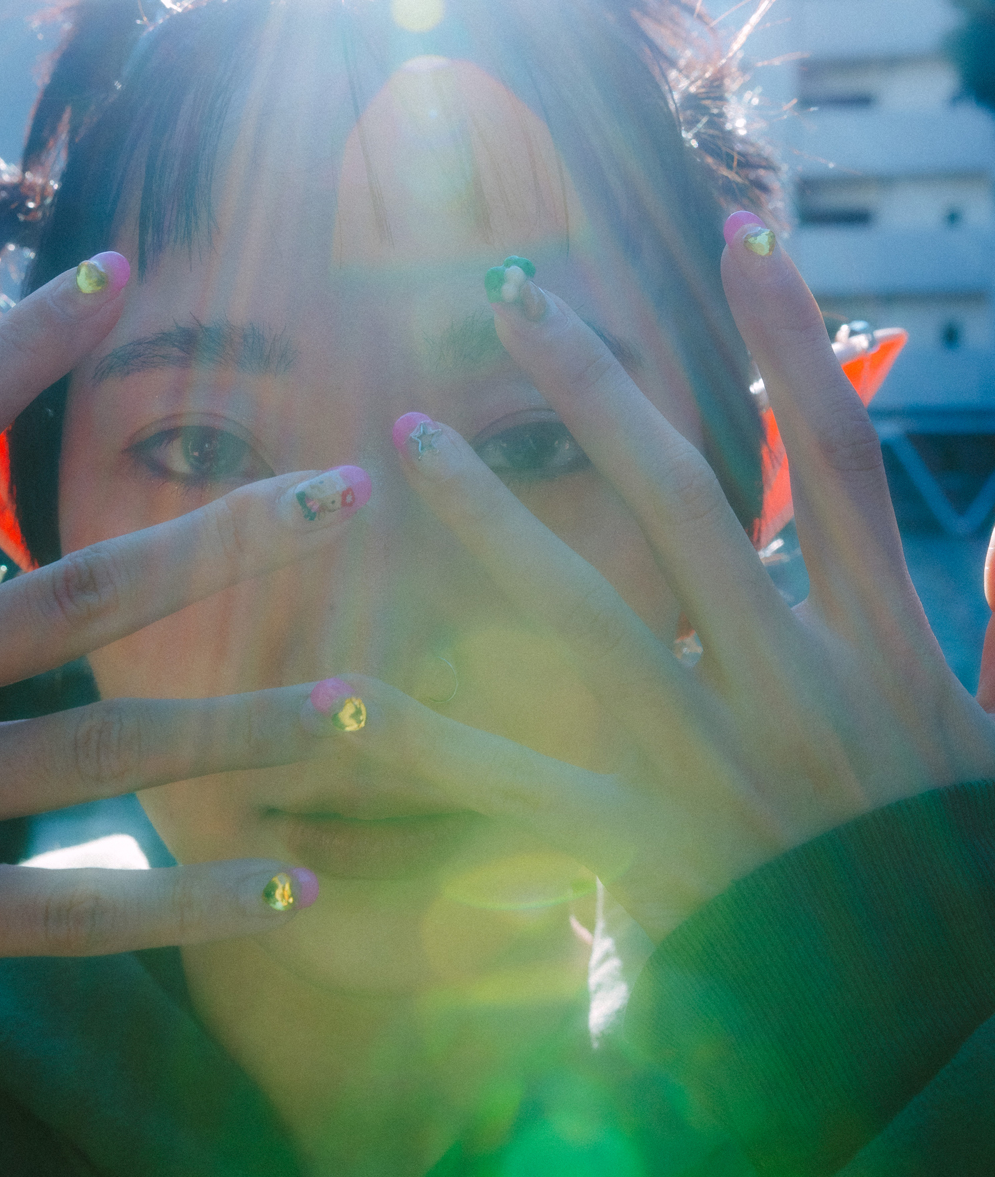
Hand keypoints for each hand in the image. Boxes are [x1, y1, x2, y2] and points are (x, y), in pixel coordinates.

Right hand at [0, 255, 370, 953]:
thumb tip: (20, 310)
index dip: (21, 347)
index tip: (118, 270)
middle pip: (80, 597)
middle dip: (225, 543)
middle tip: (351, 491)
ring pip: (102, 754)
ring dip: (243, 728)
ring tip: (366, 703)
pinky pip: (66, 916)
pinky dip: (180, 906)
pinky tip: (296, 885)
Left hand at [303, 226, 994, 941]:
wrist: (934, 1030)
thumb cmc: (961, 879)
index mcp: (886, 646)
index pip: (834, 460)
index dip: (794, 342)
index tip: (741, 239)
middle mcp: (794, 681)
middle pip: (684, 498)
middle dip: (599, 387)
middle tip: (510, 295)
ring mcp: (712, 761)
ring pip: (585, 608)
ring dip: (489, 515)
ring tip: (403, 437)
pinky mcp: (646, 848)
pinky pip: (516, 787)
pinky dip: (425, 742)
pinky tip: (337, 693)